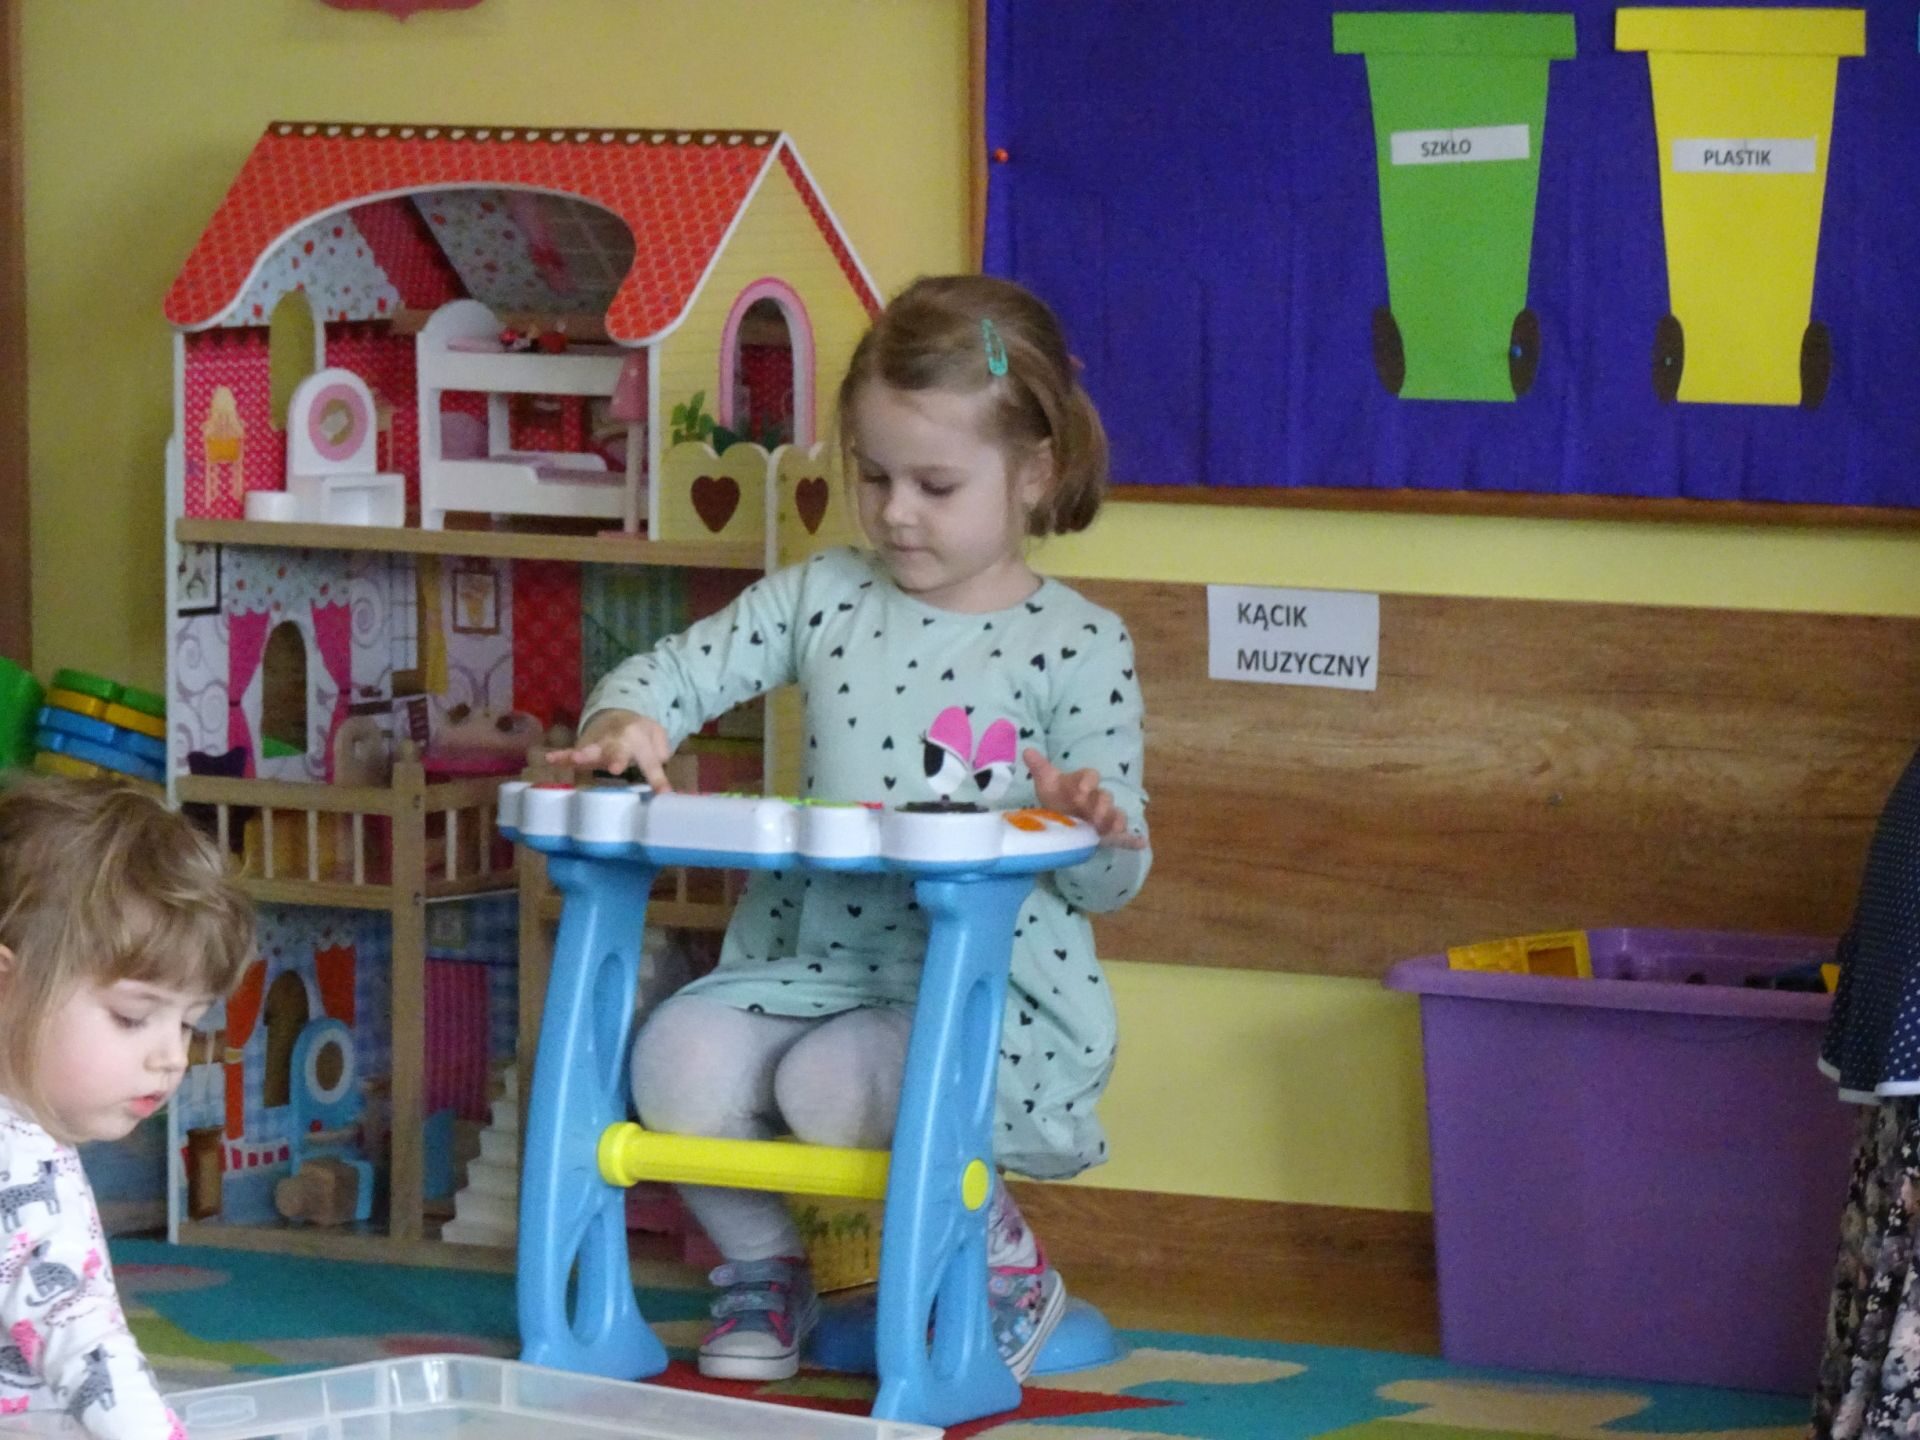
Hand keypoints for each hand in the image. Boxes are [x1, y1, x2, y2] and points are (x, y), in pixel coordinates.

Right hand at [545, 709, 677, 791]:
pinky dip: (560, 756)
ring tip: (577, 758)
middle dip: (617, 758)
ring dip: (585, 754)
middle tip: (616, 768)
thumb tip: (659, 778)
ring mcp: (599, 744)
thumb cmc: (640, 733)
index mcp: (640, 738)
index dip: (657, 778)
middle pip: (618, 750)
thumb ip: (660, 753)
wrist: (617, 714)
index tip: (664, 793)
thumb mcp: (657, 737)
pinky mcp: (583, 748)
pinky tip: (549, 759)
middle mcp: (618, 740)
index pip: (650, 761)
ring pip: (592, 749)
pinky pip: (570, 753)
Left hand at [1023, 748, 1145, 849]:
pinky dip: (1133, 839)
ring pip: (1116, 815)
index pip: (1090, 776)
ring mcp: (1104, 816)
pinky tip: (1141, 843)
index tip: (1081, 790)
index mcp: (1083, 783)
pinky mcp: (1109, 832)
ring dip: (1116, 821)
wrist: (1061, 816)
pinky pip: (1125, 835)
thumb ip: (1039, 768)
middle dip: (1102, 805)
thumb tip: (1027, 750)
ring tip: (1114, 830)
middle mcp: (1097, 798)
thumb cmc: (1056, 796)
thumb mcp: (1046, 783)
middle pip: (1105, 797)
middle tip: (1094, 815)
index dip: (1088, 781)